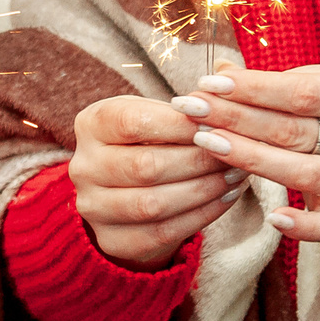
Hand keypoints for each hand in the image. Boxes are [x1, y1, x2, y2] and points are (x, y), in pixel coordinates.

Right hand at [71, 94, 242, 269]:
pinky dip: (200, 216)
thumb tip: (228, 80)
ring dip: (203, 190)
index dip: (178, 125)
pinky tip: (225, 198)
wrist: (126, 192)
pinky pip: (161, 233)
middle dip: (198, 160)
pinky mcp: (112, 239)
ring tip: (236, 175)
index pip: (132, 122)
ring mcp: (93, 207)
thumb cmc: (149, 141)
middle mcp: (83, 166)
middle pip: (145, 166)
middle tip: (235, 153)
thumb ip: (185, 104)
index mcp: (91, 124)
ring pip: (153, 204)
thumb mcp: (156, 113)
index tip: (216, 124)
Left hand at [170, 65, 319, 241]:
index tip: (209, 83)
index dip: (252, 88)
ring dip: (252, 160)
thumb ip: (272, 79)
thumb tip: (219, 72)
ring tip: (207, 144)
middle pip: (294, 131)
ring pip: (305, 174)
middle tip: (192, 110)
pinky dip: (302, 226)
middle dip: (236, 119)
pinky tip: (271, 218)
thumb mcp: (319, 79)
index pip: (300, 92)